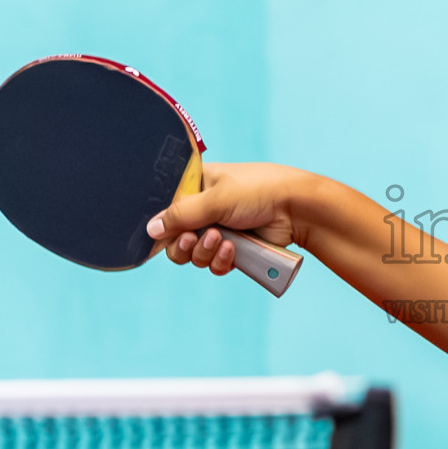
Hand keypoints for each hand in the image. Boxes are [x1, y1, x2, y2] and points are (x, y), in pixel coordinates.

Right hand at [146, 162, 312, 276]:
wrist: (297, 208)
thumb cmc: (259, 191)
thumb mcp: (215, 199)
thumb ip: (181, 215)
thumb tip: (150, 229)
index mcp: (198, 185)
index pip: (166, 207)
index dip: (164, 223)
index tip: (167, 231)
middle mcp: (205, 207)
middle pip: (175, 238)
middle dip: (183, 244)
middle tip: (192, 239)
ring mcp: (220, 229)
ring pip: (195, 254)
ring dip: (204, 252)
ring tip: (221, 240)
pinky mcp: (234, 248)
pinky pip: (215, 263)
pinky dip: (220, 261)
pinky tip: (232, 251)